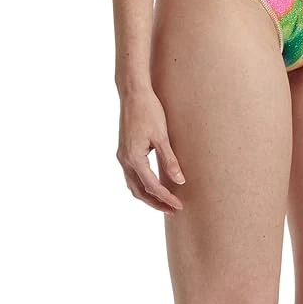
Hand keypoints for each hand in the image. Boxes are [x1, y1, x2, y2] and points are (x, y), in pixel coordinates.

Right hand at [116, 86, 184, 212]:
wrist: (133, 93)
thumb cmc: (149, 111)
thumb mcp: (162, 137)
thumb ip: (170, 160)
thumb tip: (180, 181)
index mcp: (134, 158)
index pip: (152, 186)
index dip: (166, 198)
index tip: (179, 206)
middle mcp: (124, 159)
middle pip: (139, 191)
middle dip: (156, 203)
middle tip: (173, 210)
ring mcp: (122, 156)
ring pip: (133, 185)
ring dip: (148, 196)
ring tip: (164, 203)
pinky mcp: (124, 151)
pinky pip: (132, 176)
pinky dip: (142, 185)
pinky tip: (154, 186)